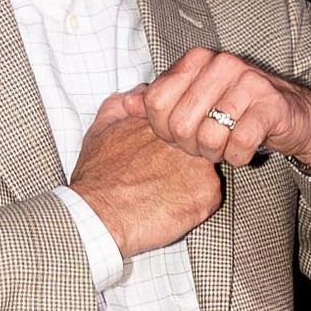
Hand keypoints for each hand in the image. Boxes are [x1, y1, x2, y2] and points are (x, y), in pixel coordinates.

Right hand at [69, 92, 224, 257]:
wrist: (101, 215)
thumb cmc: (98, 179)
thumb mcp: (101, 129)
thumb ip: (121, 105)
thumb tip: (139, 95)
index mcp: (164, 121)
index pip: (184, 122)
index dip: (173, 142)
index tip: (160, 156)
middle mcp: (187, 137)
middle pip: (199, 145)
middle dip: (187, 159)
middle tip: (162, 177)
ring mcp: (201, 164)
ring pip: (208, 170)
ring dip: (193, 182)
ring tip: (165, 195)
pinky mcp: (208, 193)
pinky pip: (212, 196)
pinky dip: (196, 205)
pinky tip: (172, 209)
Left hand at [137, 45, 310, 170]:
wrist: (292, 117)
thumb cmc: (237, 112)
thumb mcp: (195, 103)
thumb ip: (159, 102)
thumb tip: (125, 103)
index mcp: (197, 59)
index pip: (156, 103)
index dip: (164, 131)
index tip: (181, 136)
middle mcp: (221, 64)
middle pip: (179, 124)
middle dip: (191, 147)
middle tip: (207, 146)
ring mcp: (248, 81)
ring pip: (208, 136)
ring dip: (216, 153)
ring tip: (226, 146)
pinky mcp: (271, 105)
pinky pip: (239, 143)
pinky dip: (239, 157)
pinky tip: (244, 150)